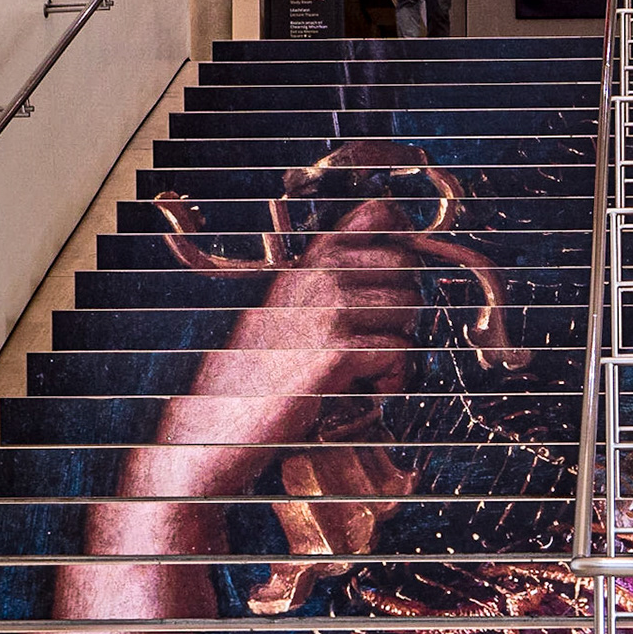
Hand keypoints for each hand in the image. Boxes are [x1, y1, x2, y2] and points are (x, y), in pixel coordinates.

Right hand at [126, 205, 424, 498]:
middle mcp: (321, 274)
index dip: (406, 238)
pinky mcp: (338, 350)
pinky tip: (366, 390)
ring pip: (409, 308)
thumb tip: (399, 259)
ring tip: (367, 369)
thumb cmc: (263, 372)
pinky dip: (393, 378)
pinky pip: (400, 351)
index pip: (380, 214)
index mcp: (311, 259)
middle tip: (376, 340)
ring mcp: (329, 308)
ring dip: (399, 343)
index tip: (402, 274)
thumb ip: (332, 280)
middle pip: (407, 267)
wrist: (222, 420)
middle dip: (404, 305)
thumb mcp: (291, 307)